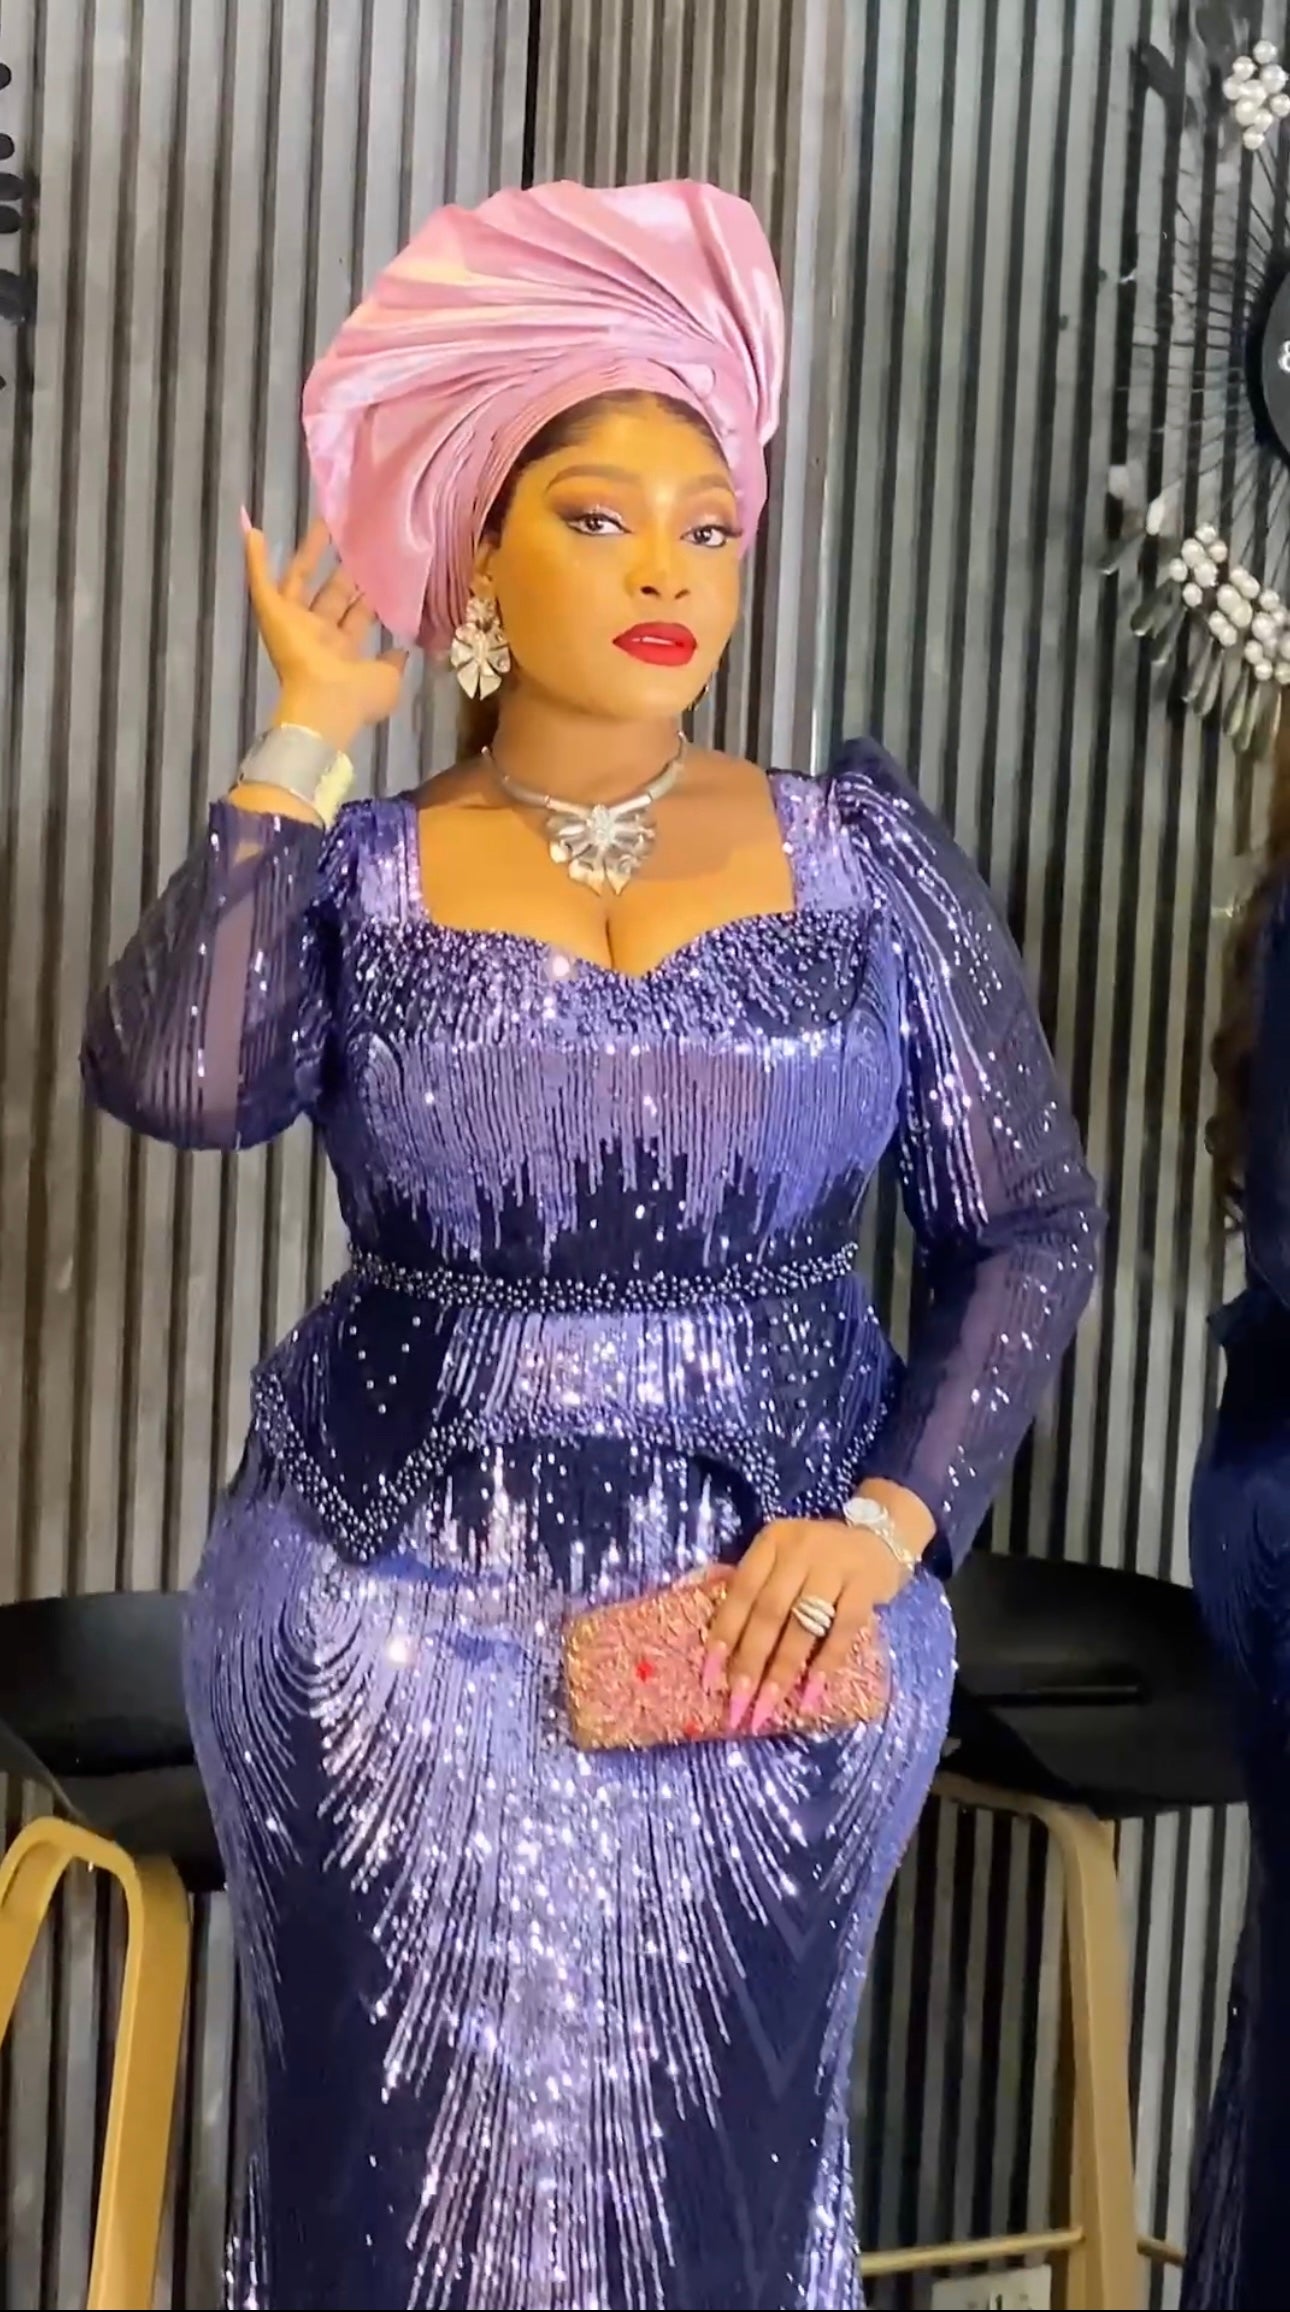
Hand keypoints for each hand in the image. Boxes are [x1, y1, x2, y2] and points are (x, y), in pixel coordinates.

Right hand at [242, 513, 407, 751]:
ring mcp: (293, 624)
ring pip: (300, 580)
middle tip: (358, 542)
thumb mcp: (388, 681)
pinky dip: (255, 557)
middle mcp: (318, 636)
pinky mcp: (272, 615)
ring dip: (309, 552)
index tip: (380, 573)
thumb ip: (394, 663)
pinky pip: (260, 581)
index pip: (357, 618)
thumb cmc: (357, 697)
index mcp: (344, 653)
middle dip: (344, 571)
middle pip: (332, 595)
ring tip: (323, 521)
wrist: (327, 703)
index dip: (367, 598)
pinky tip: (252, 528)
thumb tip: (401, 650)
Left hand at [703, 1482, 931, 1735]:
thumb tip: (725, 1657)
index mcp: (771, 1542)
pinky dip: (825, 1663)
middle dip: (751, 1661)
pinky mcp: (866, 1584)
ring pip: (803, 1624)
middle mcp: (800, 1549)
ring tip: (767, 1706)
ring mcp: (835, 1565)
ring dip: (783, 1670)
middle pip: (769, 1611)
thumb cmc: (819, 1560)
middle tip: (738, 1703)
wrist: (881, 1537)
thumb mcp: (784, 1562)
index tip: (710, 1676)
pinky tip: (811, 1695)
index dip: (724, 1634)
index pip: (742, 1591)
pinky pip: (843, 1629)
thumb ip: (760, 1594)